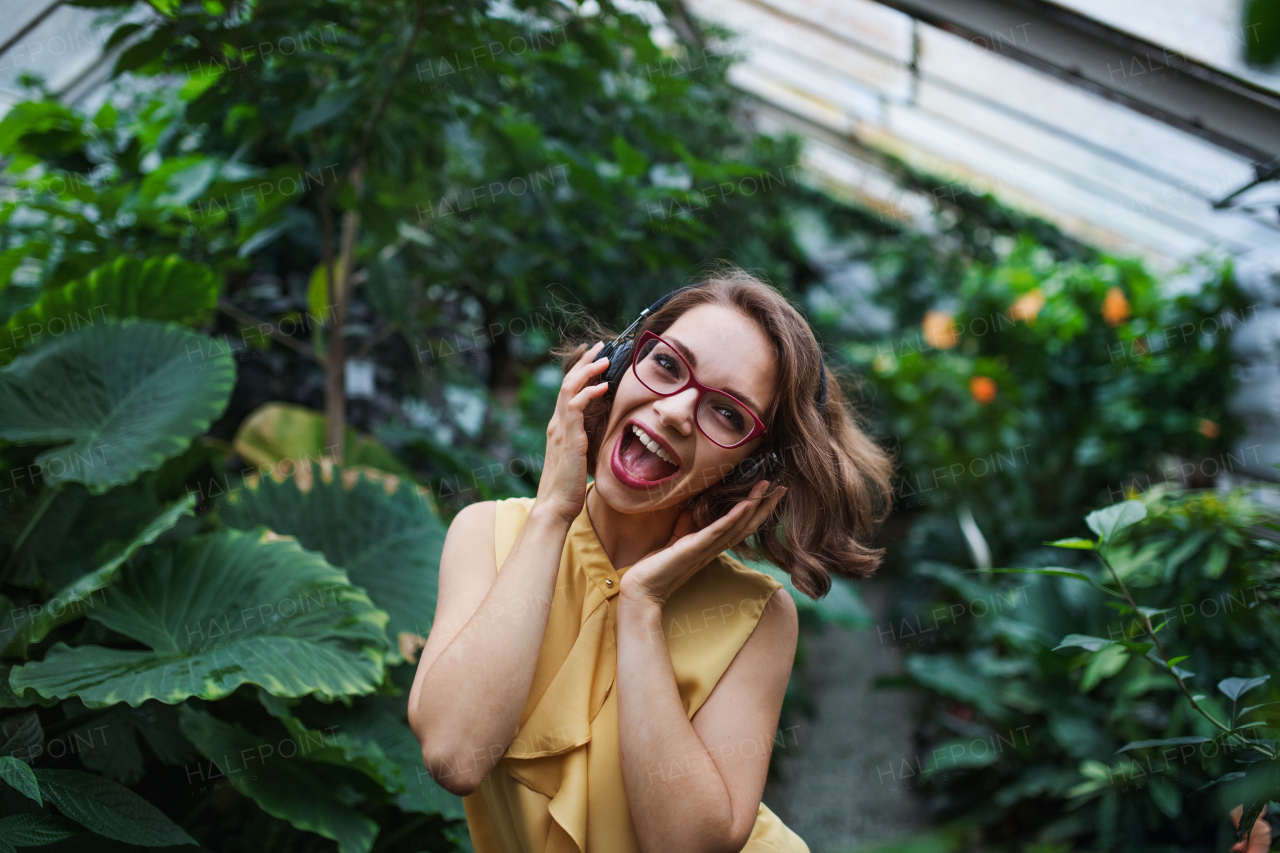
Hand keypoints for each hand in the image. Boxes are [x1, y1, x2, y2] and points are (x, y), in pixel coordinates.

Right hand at [536, 341, 611, 525]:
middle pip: (568, 382)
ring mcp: (560, 429)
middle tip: (602, 347)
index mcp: (559, 428)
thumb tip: (603, 436)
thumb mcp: (580, 459)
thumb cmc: (569, 488)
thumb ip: (587, 444)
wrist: (555, 506)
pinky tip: (603, 385)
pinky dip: (589, 392)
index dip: (581, 372)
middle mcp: (557, 424)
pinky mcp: (568, 437)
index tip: (596, 358)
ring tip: (605, 359)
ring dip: (588, 371)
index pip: (568, 391)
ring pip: (569, 388)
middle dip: (585, 362)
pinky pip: (575, 406)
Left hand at [619, 479, 786, 607]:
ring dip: (755, 505)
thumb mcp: (675, 540)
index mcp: (711, 546)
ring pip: (738, 525)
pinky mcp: (694, 548)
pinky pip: (718, 530)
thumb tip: (692, 508)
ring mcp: (706, 548)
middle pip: (748, 525)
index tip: (770, 493)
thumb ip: (686, 526)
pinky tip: (746, 503)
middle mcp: (714, 548)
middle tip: (783, 488)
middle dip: (766, 506)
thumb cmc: (656, 568)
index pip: (740, 526)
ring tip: (768, 487)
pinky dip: (733, 517)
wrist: (641, 589)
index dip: (757, 511)